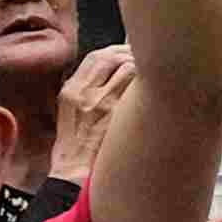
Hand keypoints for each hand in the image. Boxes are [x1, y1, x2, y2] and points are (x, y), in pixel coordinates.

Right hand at [48, 46, 135, 187]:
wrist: (73, 170)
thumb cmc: (75, 143)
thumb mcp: (70, 111)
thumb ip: (85, 88)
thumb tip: (109, 69)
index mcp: (71, 90)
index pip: (94, 58)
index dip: (114, 51)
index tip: (125, 52)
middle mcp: (83, 93)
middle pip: (108, 57)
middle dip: (127, 53)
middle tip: (143, 57)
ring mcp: (100, 103)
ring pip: (125, 67)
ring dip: (139, 65)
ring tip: (149, 71)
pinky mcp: (115, 115)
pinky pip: (133, 88)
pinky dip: (143, 82)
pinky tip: (151, 87)